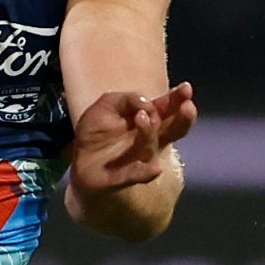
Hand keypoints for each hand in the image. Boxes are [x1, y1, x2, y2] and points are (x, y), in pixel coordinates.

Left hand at [70, 81, 194, 194]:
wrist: (77, 159)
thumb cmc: (97, 130)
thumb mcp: (108, 104)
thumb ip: (127, 98)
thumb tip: (147, 103)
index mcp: (148, 119)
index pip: (167, 109)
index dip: (177, 99)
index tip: (186, 89)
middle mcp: (150, 139)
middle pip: (173, 130)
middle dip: (183, 118)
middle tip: (187, 107)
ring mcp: (140, 159)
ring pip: (152, 147)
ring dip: (149, 132)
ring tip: (142, 116)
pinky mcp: (126, 176)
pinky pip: (140, 175)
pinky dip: (146, 172)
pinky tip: (155, 169)